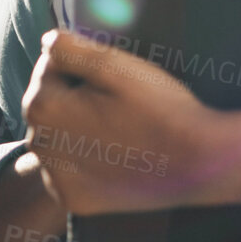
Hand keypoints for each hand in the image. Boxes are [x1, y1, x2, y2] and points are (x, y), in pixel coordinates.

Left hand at [20, 28, 233, 215]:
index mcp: (43, 108)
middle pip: (47, 103)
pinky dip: (82, 160)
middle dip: (73, 96)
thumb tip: (46, 42)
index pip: (48, 68)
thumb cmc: (160, 108)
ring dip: (74, 127)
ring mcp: (56, 178)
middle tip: (118, 104)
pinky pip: (66, 169)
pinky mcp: (73, 200)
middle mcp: (40, 147)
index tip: (112, 80)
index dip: (80, 65)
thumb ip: (69, 46)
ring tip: (118, 127)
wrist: (200, 164)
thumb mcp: (115, 64)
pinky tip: (112, 155)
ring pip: (56, 136)